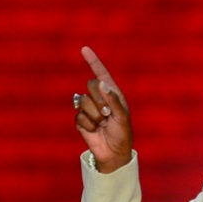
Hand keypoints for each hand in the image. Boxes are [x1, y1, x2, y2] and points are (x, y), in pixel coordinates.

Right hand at [74, 46, 132, 172]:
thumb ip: (113, 101)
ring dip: (94, 115)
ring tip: (103, 124)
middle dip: (99, 99)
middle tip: (107, 113)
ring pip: (83, 101)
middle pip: (90, 85)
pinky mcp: (81, 120)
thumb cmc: (123, 133)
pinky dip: (88, 124)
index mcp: (113, 94)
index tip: (85, 49)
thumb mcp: (122, 117)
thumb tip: (102, 84)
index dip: (93, 62)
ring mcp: (90, 108)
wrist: (114, 152)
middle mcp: (100, 99)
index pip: (101, 75)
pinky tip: (95, 130)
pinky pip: (79, 116)